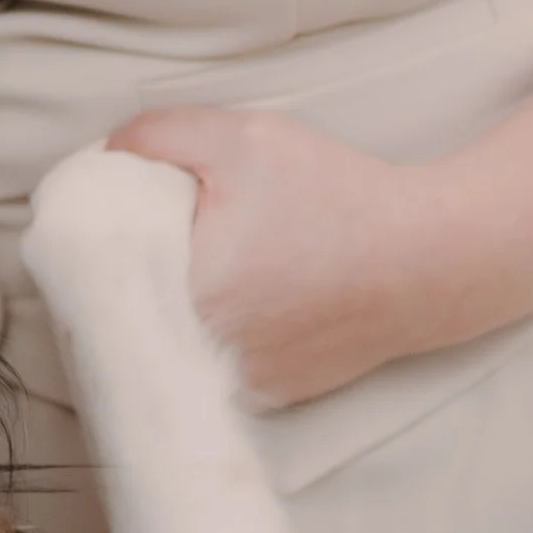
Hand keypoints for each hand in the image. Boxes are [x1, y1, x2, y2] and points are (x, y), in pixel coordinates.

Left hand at [106, 106, 459, 408]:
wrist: (432, 260)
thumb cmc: (339, 196)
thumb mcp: (244, 139)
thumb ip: (156, 136)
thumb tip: (103, 157)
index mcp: (189, 294)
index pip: (100, 275)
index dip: (99, 242)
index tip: (115, 217)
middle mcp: (206, 355)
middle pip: (130, 312)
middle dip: (134, 273)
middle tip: (160, 233)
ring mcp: (237, 385)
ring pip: (169, 343)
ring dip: (170, 309)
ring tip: (207, 265)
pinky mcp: (268, 397)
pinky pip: (213, 364)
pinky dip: (214, 333)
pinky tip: (242, 297)